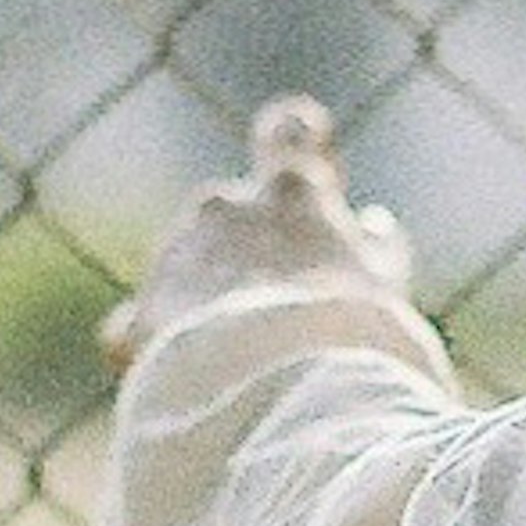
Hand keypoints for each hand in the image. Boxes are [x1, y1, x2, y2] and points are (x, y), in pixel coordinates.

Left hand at [102, 95, 419, 372]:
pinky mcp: (141, 316)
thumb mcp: (386, 288)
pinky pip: (138, 328)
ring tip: (239, 365)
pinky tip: (177, 385)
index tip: (300, 139)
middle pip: (229, 215)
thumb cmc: (356, 342)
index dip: (292, 136)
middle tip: (277, 312)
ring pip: (187, 271)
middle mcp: (227, 208)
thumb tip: (372, 222)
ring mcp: (177, 257)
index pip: (290, 132)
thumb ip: (378, 249)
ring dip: (203, 303)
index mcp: (294, 192)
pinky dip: (152, 348)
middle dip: (243, 252)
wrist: (287, 393)